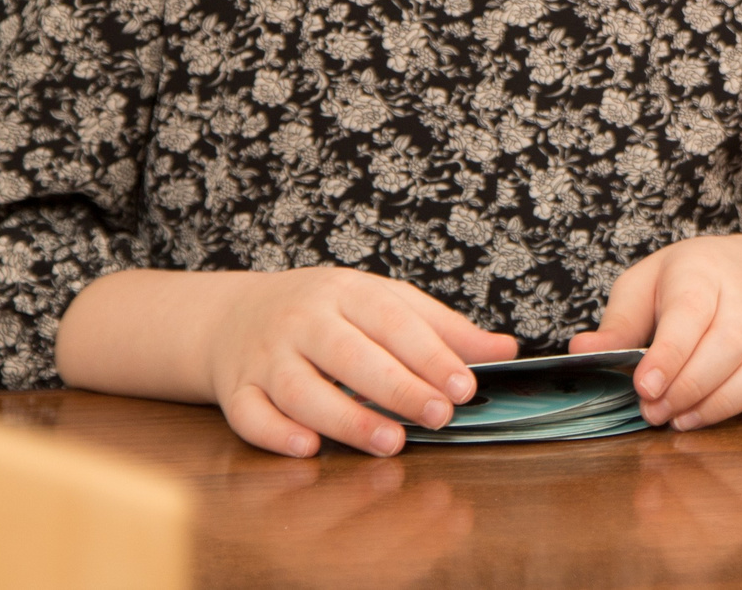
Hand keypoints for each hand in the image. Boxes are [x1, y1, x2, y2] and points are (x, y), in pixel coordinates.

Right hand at [199, 268, 518, 458]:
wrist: (237, 315)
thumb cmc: (328, 313)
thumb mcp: (385, 304)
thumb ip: (444, 330)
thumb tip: (506, 350)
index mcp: (347, 292)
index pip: (393, 321)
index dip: (430, 355)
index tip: (464, 386)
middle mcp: (303, 320)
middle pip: (349, 354)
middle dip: (397, 388)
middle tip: (439, 417)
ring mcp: (265, 356)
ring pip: (301, 389)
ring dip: (346, 418)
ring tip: (391, 443)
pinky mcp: (235, 389)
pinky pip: (250, 415)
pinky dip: (276, 433)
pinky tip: (308, 448)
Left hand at [569, 235, 741, 429]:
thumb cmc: (691, 280)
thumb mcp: (646, 284)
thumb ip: (618, 321)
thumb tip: (581, 351)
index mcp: (701, 273)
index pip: (690, 311)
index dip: (670, 354)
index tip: (644, 387)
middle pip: (728, 343)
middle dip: (689, 387)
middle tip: (654, 413)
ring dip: (724, 403)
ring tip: (683, 421)